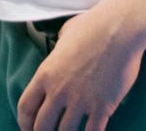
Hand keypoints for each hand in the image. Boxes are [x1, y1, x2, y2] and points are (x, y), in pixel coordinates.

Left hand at [16, 4, 145, 130]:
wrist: (120, 28)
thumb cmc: (93, 25)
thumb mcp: (65, 33)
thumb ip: (58, 47)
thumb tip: (60, 46)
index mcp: (46, 74)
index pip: (25, 107)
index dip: (24, 122)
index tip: (28, 128)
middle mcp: (59, 91)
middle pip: (42, 126)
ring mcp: (81, 101)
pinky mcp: (102, 107)